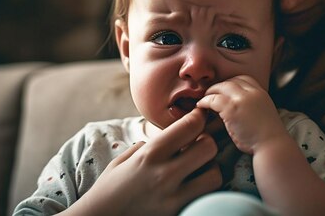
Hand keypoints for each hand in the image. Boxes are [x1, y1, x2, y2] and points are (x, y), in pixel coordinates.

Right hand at [67, 108, 221, 215]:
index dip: (198, 118)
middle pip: (209, 148)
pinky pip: (205, 197)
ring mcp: (173, 198)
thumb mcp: (123, 160)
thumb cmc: (108, 189)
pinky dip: (204, 190)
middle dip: (207, 143)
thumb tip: (164, 139)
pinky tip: (193, 188)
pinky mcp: (177, 213)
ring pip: (215, 176)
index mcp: (150, 154)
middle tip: (199, 146)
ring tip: (198, 170)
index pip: (189, 127)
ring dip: (210, 170)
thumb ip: (147, 147)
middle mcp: (164, 174)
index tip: (198, 118)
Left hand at [197, 75, 286, 154]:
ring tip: (204, 100)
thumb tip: (236, 107)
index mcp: (261, 93)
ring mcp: (241, 99)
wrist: (273, 146)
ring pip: (220, 87)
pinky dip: (204, 101)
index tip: (224, 91)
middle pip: (230, 81)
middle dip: (219, 87)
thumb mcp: (263, 113)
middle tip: (210, 95)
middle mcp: (252, 92)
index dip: (231, 83)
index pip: (243, 78)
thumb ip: (251, 105)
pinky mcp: (231, 109)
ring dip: (210, 92)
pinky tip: (201, 107)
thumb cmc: (267, 137)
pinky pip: (213, 99)